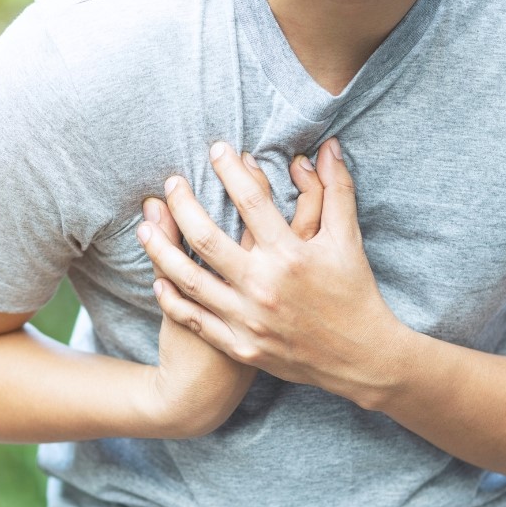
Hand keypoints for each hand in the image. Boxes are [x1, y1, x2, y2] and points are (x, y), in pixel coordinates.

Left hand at [138, 138, 411, 408]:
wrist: (361, 359)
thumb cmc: (355, 293)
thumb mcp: (348, 240)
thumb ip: (336, 190)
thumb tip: (328, 146)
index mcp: (292, 256)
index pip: (252, 201)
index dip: (231, 171)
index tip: (216, 150)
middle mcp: (265, 287)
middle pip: (207, 239)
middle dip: (183, 206)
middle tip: (170, 183)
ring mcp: (249, 320)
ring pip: (190, 281)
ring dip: (162, 251)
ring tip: (144, 227)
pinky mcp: (241, 346)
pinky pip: (196, 320)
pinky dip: (173, 300)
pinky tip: (158, 280)